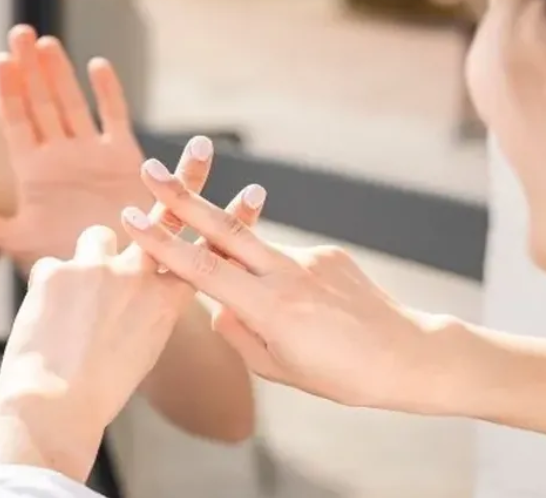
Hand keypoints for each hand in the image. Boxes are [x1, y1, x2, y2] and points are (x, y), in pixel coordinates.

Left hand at [0, 25, 148, 263]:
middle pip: (41, 103)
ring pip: (73, 104)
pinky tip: (97, 65)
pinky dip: (108, 93)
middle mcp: (60, 156)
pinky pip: (115, 118)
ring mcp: (91, 154)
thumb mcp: (15, 241)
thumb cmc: (64, 262)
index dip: (7, 90)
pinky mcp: (124, 158)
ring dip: (60, 74)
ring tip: (46, 42)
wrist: (115, 275)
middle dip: (30, 68)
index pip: (16, 121)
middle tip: (19, 32)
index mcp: (32, 171)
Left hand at [0, 150, 263, 479]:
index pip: (204, 252)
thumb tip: (131, 289)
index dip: (227, 222)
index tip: (252, 195)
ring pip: (97, 240)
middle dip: (181, 182)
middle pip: (164, 218)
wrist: (54, 407)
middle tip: (202, 148)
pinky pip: (50, 267)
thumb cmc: (96, 389)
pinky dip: (48, 291)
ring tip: (73, 307)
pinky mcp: (57, 267)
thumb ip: (143, 310)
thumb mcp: (139, 349)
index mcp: (166, 304)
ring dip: (87, 262)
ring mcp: (98, 268)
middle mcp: (139, 277)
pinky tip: (45, 322)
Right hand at [121, 158, 451, 413]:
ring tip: (275, 309)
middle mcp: (286, 274)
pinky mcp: (329, 253)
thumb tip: (216, 307)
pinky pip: (288, 264)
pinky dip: (282, 283)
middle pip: (221, 228)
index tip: (133, 219)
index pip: (202, 269)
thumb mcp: (279, 369)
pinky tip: (313, 316)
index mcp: (268, 307)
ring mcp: (309, 258)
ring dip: (238, 262)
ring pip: (256, 251)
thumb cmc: (344, 376)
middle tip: (150, 169)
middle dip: (182, 197)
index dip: (163, 244)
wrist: (412, 356)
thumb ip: (238, 335)